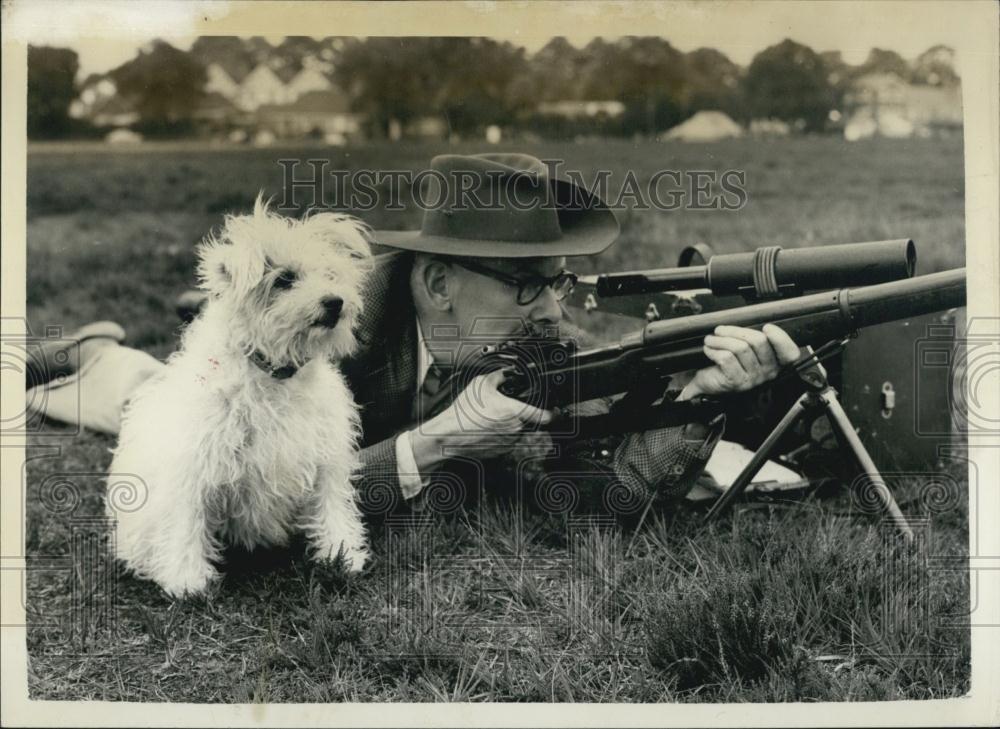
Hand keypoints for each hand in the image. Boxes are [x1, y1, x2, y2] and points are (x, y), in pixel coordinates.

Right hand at [409, 369, 553, 474]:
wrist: (449, 434)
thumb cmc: (464, 412)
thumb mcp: (481, 384)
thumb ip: (499, 377)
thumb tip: (506, 374)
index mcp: (516, 412)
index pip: (546, 416)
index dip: (554, 413)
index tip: (557, 411)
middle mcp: (516, 429)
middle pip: (529, 421)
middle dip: (521, 414)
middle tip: (505, 409)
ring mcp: (509, 442)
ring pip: (518, 432)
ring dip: (510, 425)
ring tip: (491, 418)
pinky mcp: (500, 452)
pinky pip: (507, 441)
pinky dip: (500, 435)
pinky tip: (486, 428)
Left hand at [677, 324, 799, 399]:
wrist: (708, 385)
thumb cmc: (728, 364)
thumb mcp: (746, 351)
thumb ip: (754, 339)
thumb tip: (752, 324)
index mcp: (775, 364)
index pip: (789, 353)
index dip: (780, 338)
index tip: (766, 327)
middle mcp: (768, 373)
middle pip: (759, 341)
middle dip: (736, 331)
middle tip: (720, 330)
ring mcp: (753, 379)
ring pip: (740, 348)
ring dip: (720, 340)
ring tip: (710, 339)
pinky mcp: (737, 382)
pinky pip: (726, 358)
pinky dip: (714, 350)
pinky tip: (708, 349)